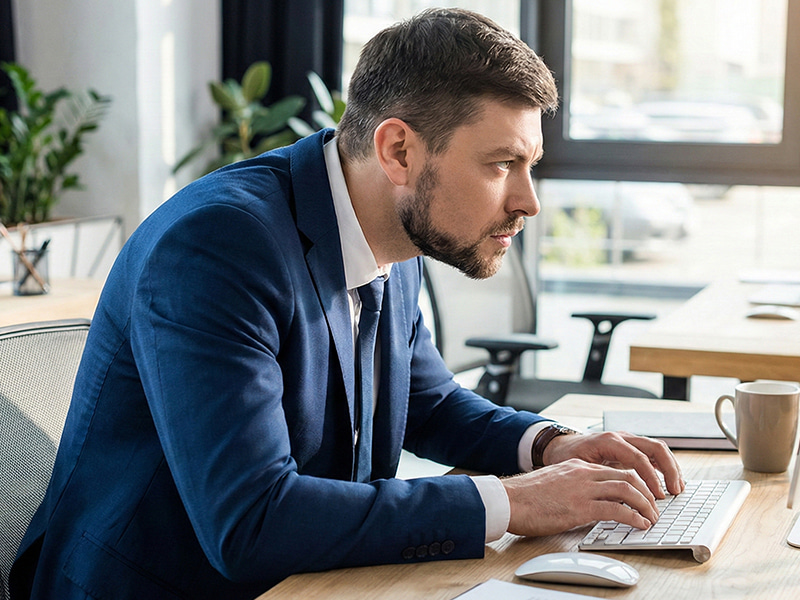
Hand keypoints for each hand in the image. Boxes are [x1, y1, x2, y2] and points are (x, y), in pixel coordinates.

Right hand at [502, 458, 659, 536]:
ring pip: (628, 490)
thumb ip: (573, 487)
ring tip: (652, 518)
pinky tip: (639, 525)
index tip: (644, 497)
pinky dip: (634, 517)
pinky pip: (617, 509)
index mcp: (577, 467)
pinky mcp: (580, 507)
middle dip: (648, 493)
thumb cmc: (525, 497)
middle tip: (654, 508)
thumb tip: (589, 503)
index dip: (636, 483)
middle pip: (629, 476)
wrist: (508, 500)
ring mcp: (583, 489)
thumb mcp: (554, 484)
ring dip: (646, 505)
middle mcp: (584, 473)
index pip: (616, 470)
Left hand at [543, 431, 684, 498]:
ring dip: (670, 468)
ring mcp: (628, 440)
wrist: (561, 445)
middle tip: (675, 491)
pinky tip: (669, 482)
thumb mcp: (578, 467)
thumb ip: (598, 478)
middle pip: (655, 448)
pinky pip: (652, 454)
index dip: (651, 477)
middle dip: (669, 469)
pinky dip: (664, 466)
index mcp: (609, 441)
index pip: (639, 457)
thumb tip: (616, 497)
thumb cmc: (567, 456)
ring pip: (657, 449)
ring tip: (677, 488)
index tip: (658, 495)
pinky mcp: (630, 447)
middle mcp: (622, 437)